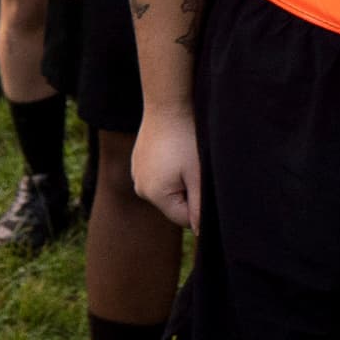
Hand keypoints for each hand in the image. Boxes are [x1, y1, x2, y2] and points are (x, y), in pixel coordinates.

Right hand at [130, 105, 200, 229]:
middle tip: (194, 167)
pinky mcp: (138, 162)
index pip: (183, 218)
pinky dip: (168, 169)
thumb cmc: (186, 140)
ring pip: (166, 190)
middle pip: (173, 205)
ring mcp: (136, 174)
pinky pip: (158, 176)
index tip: (203, 181)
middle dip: (188, 192)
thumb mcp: (198, 175)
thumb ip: (199, 207)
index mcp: (154, 195)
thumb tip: (201, 233)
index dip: (198, 205)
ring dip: (178, 180)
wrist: (167, 106)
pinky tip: (174, 150)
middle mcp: (140, 188)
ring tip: (183, 156)